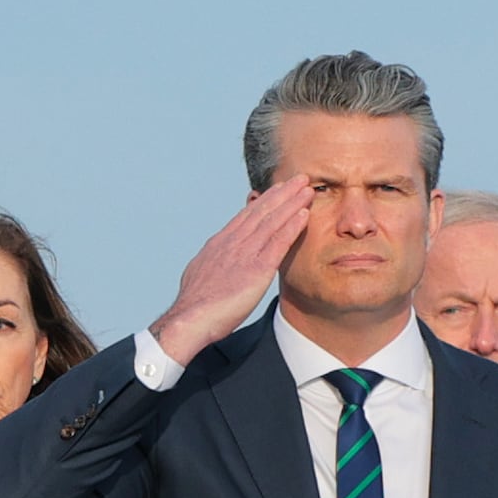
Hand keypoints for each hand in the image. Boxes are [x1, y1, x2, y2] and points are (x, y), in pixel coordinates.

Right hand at [150, 176, 312, 365]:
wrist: (189, 319)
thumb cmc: (193, 306)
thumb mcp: (200, 274)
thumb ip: (213, 263)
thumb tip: (215, 260)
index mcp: (218, 244)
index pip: (245, 217)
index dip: (264, 201)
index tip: (277, 190)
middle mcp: (232, 243)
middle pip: (261, 212)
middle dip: (282, 194)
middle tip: (299, 179)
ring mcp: (244, 254)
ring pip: (272, 221)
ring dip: (292, 203)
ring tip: (308, 189)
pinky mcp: (257, 269)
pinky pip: (278, 242)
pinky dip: (292, 226)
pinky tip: (305, 214)